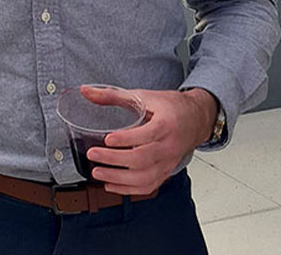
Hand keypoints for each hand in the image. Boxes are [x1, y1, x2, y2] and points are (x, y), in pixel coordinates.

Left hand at [82, 85, 217, 195]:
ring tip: (98, 173)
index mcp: (166, 124)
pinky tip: (111, 185)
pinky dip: (129, 189)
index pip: (147, 134)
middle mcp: (169, 146)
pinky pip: (149, 186)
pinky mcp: (166, 172)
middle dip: (115, 159)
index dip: (126, 138)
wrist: (195, 119)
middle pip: (142, 159)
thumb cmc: (170, 107)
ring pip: (145, 177)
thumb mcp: (143, 96)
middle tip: (93, 155)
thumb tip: (85, 91)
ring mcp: (168, 162)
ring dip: (119, 179)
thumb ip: (113, 95)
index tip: (107, 139)